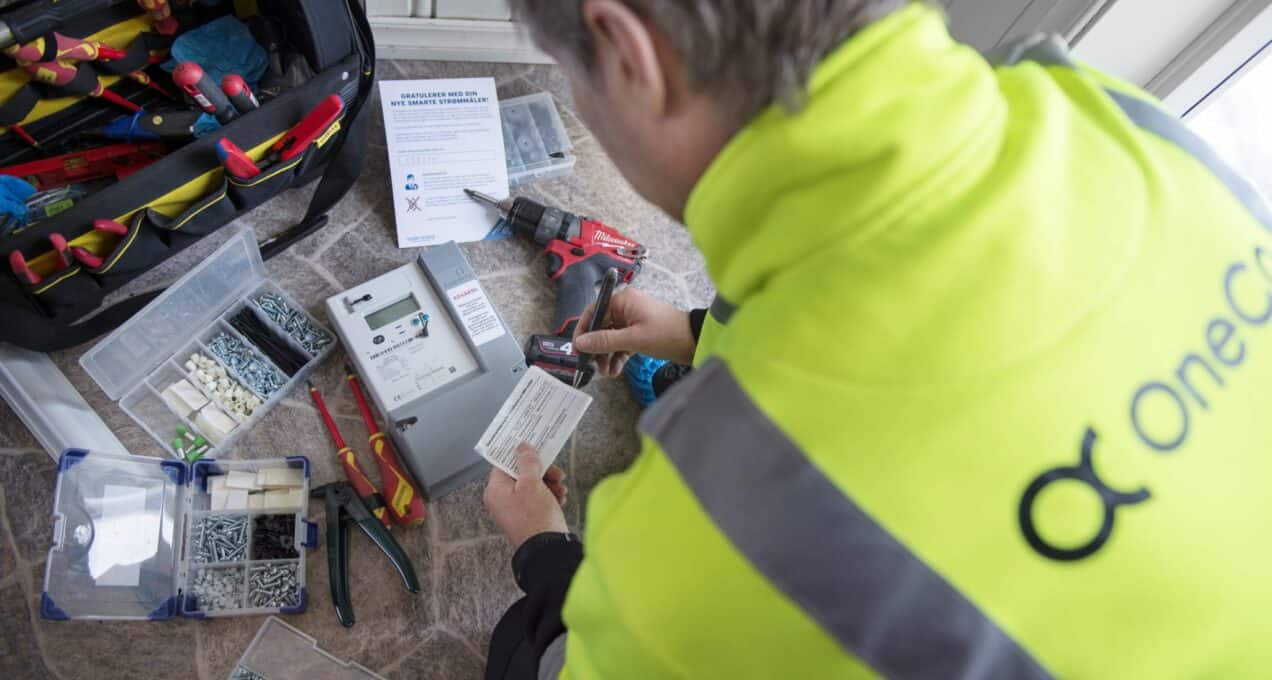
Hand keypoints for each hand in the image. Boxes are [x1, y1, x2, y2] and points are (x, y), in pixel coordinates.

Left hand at [483, 442, 568, 547]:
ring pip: (532, 486)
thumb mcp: (532, 483)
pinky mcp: (527, 518)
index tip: (536, 449)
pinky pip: (536, 499)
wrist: (548, 549)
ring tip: (562, 489)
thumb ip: (527, 462)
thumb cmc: (536, 515)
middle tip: (557, 473)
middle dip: (542, 472)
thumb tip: (521, 446)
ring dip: (549, 484)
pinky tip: (561, 498)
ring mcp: (514, 510)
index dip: (521, 455)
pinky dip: (549, 496)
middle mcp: (501, 500)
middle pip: (521, 474)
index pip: (504, 464)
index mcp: (495, 490)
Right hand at [573, 288, 694, 376]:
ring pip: (611, 337)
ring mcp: (634, 320)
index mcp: (624, 301)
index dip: (583, 330)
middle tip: (592, 365)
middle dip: (596, 348)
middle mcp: (627, 308)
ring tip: (606, 372)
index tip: (577, 348)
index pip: (594, 311)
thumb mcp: (633, 339)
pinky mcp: (641, 333)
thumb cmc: (668, 334)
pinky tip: (616, 370)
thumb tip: (581, 343)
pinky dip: (618, 356)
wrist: (695, 341)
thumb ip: (604, 341)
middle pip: (601, 326)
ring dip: (606, 355)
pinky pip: (622, 344)